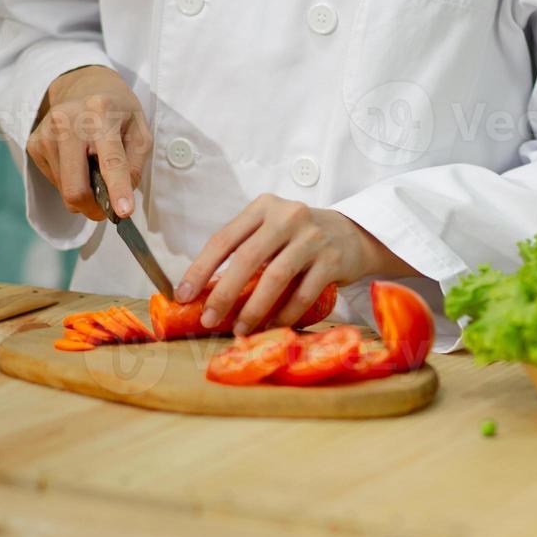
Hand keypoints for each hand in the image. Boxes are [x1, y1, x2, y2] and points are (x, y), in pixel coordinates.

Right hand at [28, 66, 151, 220]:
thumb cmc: (118, 114)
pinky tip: (77, 161)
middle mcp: (67, 121)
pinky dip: (70, 181)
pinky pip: (55, 182)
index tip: (123, 212)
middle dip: (93, 207)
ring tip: (93, 167)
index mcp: (101, 113)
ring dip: (84, 191)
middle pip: (75, 187)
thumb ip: (135, 166)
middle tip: (108, 207)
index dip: (117, 189)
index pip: (110, 160)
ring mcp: (46, 133)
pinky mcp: (33, 145)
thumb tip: (119, 201)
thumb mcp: (140, 133)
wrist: (84, 88)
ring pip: (65, 190)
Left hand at [178, 194, 417, 334]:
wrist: (352, 234)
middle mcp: (287, 216)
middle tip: (208, 319)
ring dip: (254, 308)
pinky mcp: (333, 259)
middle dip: (224, 293)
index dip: (200, 269)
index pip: (224, 239)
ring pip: (275, 277)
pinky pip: (304, 293)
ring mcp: (312, 237)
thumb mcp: (272, 230)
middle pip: (247, 258)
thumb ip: (245, 249)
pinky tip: (273, 326)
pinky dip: (285, 313)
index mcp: (263, 207)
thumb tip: (205, 290)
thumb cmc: (300, 238)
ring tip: (240, 329)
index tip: (184, 295)